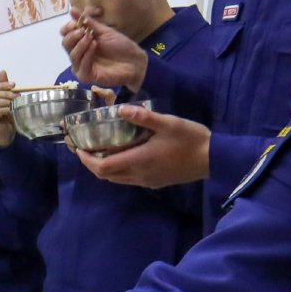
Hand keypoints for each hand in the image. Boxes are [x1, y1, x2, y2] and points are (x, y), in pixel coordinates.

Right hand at [0, 71, 18, 147]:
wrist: (5, 134)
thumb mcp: (6, 100)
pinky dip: (7, 109)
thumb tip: (2, 71)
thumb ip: (3, 87)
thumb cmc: (5, 117)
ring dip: (8, 101)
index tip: (14, 85)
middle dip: (6, 93)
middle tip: (17, 95)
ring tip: (17, 103)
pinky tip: (13, 111)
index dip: (2, 84)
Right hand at [63, 13, 148, 90]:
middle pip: (65, 44)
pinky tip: (94, 46)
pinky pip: (81, 65)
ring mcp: (81, 66)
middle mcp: (79, 53)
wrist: (134, 61)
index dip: (68, 28)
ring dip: (80, 44)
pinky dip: (86, 55)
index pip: (65, 34)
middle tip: (83, 31)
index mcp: (81, 41)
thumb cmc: (120, 46)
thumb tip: (72, 10)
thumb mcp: (104, 31)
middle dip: (73, 36)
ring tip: (91, 38)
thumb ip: (88, 22)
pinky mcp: (86, 76)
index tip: (76, 22)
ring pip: (72, 55)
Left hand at [77, 106, 210, 187]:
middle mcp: (139, 175)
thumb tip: (120, 109)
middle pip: (105, 175)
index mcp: (139, 161)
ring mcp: (147, 181)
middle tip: (82, 147)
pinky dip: (117, 169)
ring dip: (103, 167)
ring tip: (97, 149)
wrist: (213, 159)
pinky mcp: (155, 182)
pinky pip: (128, 179)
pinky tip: (120, 154)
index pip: (102, 167)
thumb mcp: (168, 123)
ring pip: (116, 179)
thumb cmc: (191, 139)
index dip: (86, 159)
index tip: (77, 147)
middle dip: (90, 163)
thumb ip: (143, 117)